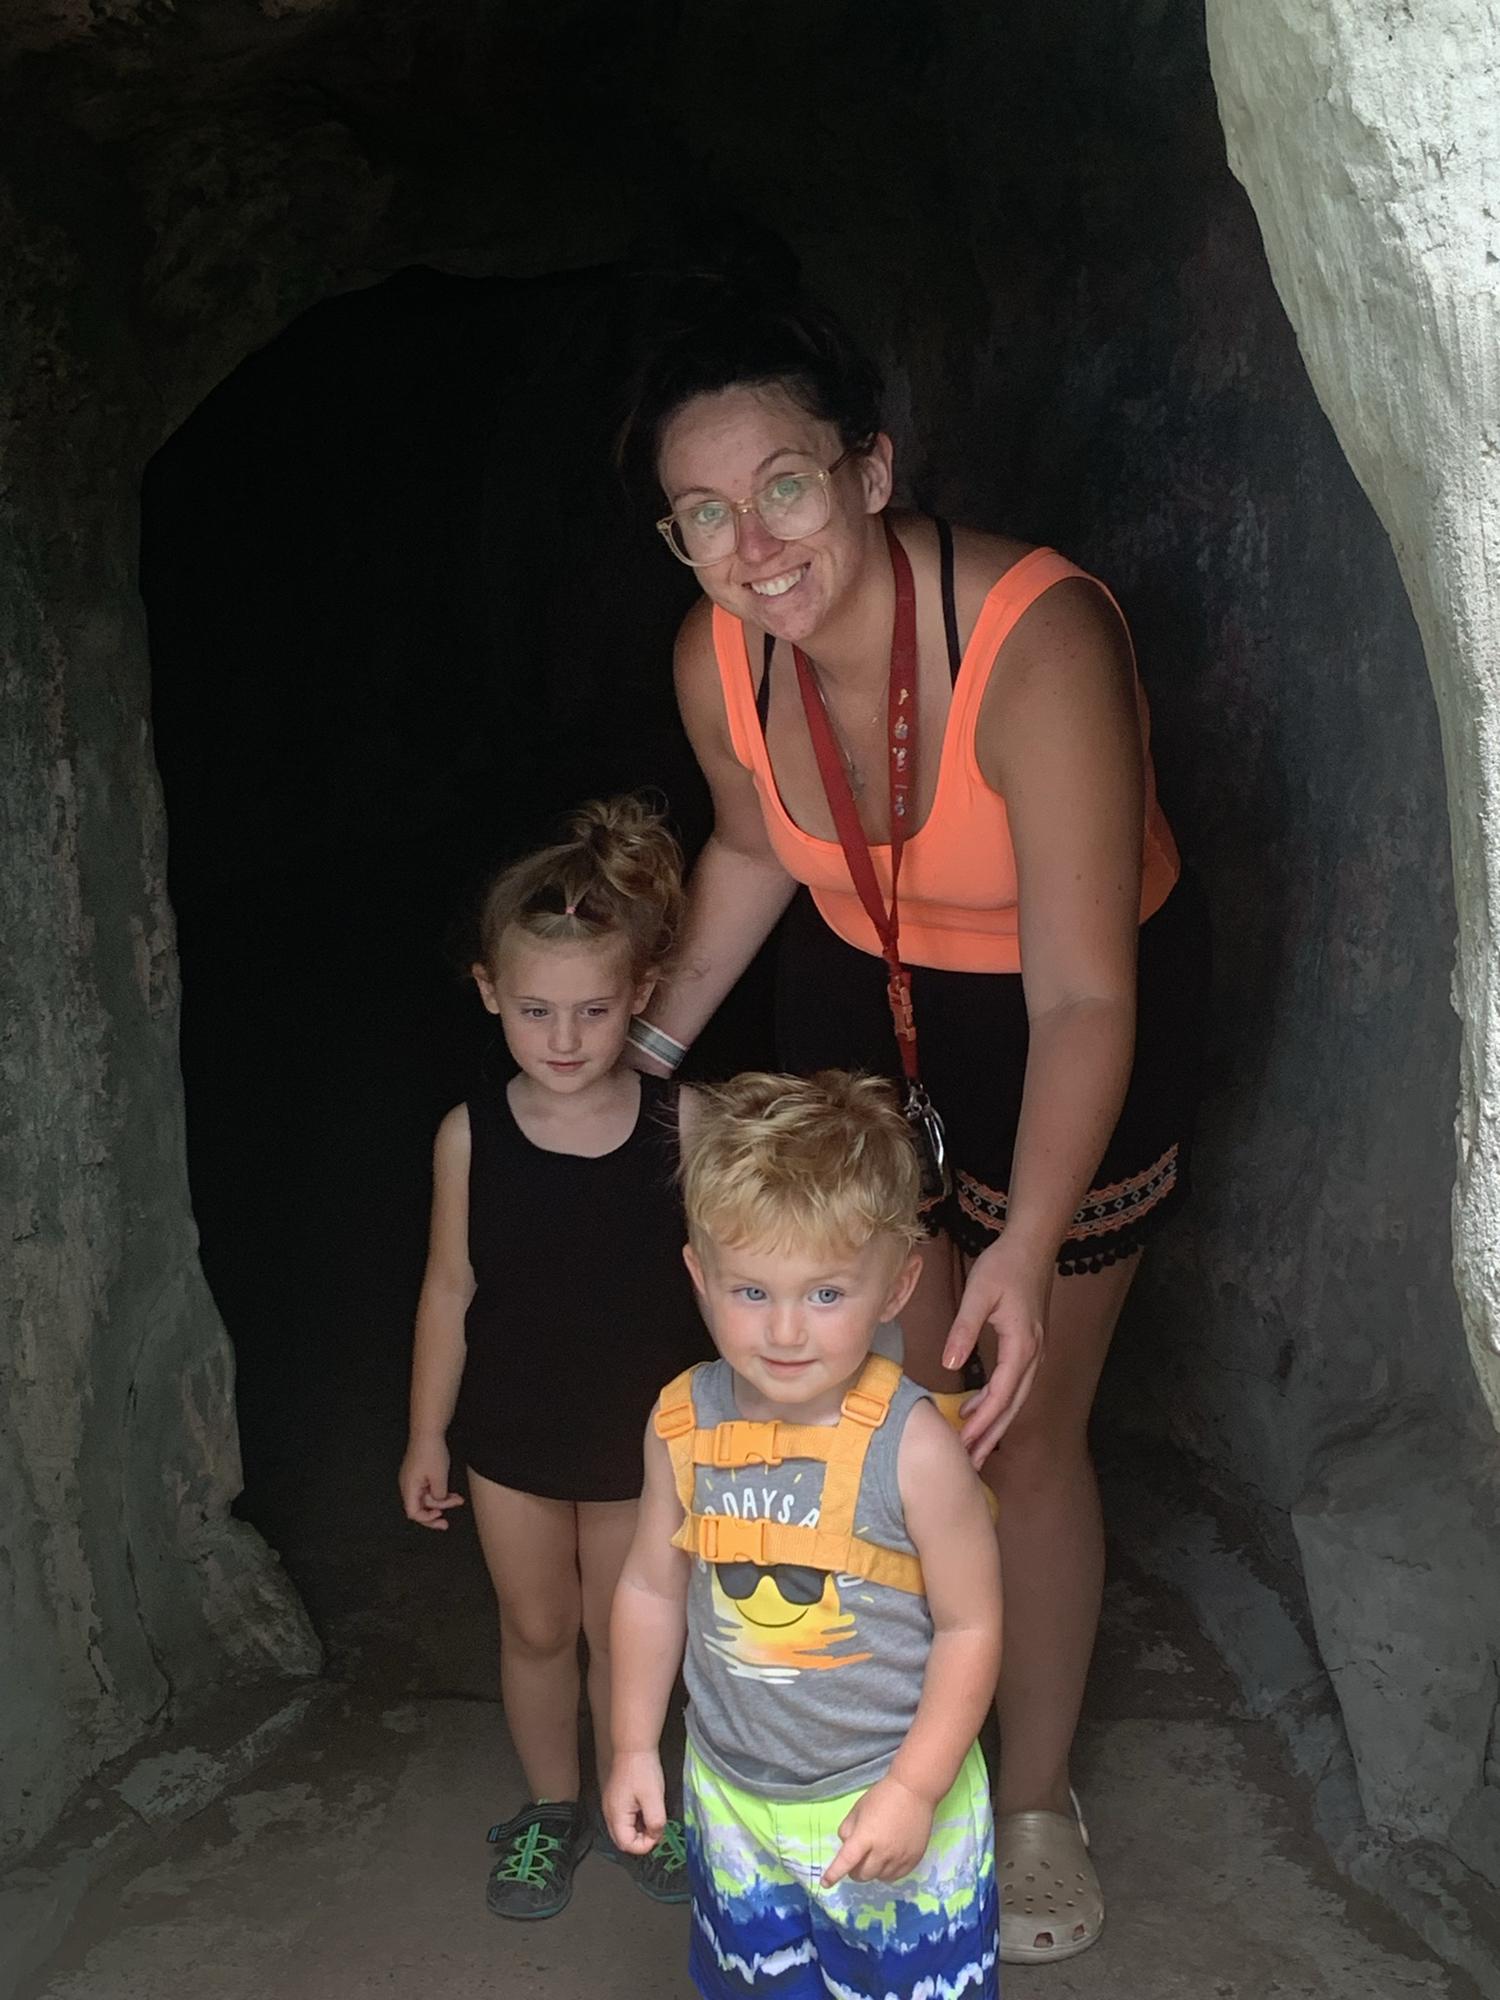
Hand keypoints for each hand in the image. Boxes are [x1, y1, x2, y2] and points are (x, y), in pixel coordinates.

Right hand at [399, 1437, 464, 1527]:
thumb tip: (438, 1502)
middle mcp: (408, 1485)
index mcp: (409, 1488)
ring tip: (457, 1499)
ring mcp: (413, 1479)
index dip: (427, 1519)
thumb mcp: (439, 1478)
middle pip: (420, 1506)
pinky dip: (439, 1492)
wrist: (428, 1431)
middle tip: (448, 1520)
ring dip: (442, 1500)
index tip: (440, 1517)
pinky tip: (451, 1493)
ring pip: (426, 1497)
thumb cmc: (431, 1452)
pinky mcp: (419, 1473)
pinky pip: (428, 1488)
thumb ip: (439, 1495)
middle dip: (437, 1510)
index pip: (413, 1512)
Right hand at [604, 1750, 666, 1855]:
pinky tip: (647, 1808)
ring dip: (640, 1830)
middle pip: (623, 1840)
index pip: (627, 1845)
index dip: (645, 1845)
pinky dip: (637, 1820)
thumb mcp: (654, 1798)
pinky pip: (625, 1819)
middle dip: (642, 1840)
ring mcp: (611, 1806)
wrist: (634, 1747)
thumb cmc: (643, 1770)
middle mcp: (609, 1814)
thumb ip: (655, 1822)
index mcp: (616, 1815)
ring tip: (653, 1816)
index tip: (658, 1833)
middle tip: (656, 1828)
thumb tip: (656, 1836)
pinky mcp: (616, 1800)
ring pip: (625, 1830)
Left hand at [822, 1776, 933, 1886]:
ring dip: (872, 1871)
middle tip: (858, 1859)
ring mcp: (899, 1858)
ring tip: (875, 1854)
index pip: (846, 1861)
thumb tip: (846, 1848)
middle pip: (863, 1875)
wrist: (914, 1792)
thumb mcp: (858, 1809)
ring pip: (878, 1878)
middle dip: (855, 1870)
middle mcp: (882, 1851)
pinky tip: (888, 1858)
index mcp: (865, 1836)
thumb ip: (848, 1830)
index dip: (834, 1874)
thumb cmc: (883, 1797)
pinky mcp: (913, 1860)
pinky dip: (887, 1872)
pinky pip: (895, 1877)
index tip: (825, 1883)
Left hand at [941, 1239, 1050, 1466]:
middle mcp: (1034, 1354)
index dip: (983, 1422)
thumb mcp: (979, 1294)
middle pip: (1013, 1407)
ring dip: (996, 1424)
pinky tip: (978, 1411)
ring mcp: (1035, 1352)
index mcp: (1023, 1345)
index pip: (1002, 1394)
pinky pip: (1015, 1386)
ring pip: (1016, 1399)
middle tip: (969, 1464)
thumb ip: (963, 1329)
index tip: (964, 1443)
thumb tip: (949, 1366)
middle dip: (991, 1436)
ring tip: (973, 1448)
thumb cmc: (1004, 1266)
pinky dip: (999, 1405)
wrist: (1031, 1246)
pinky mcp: (1030, 1347)